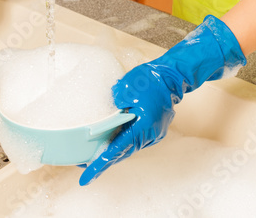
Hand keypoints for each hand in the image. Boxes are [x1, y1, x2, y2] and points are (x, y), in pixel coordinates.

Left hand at [79, 15, 245, 185]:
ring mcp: (154, 135)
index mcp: (142, 127)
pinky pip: (136, 140)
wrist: (172, 76)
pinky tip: (112, 142)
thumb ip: (113, 107)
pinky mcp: (155, 130)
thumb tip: (104, 119)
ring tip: (94, 156)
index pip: (117, 150)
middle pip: (123, 153)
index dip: (100, 164)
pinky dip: (123, 143)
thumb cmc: (149, 81)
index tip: (86, 177)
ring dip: (114, 151)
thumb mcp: (124, 90)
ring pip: (130, 147)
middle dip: (103, 162)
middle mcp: (150, 135)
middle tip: (84, 168)